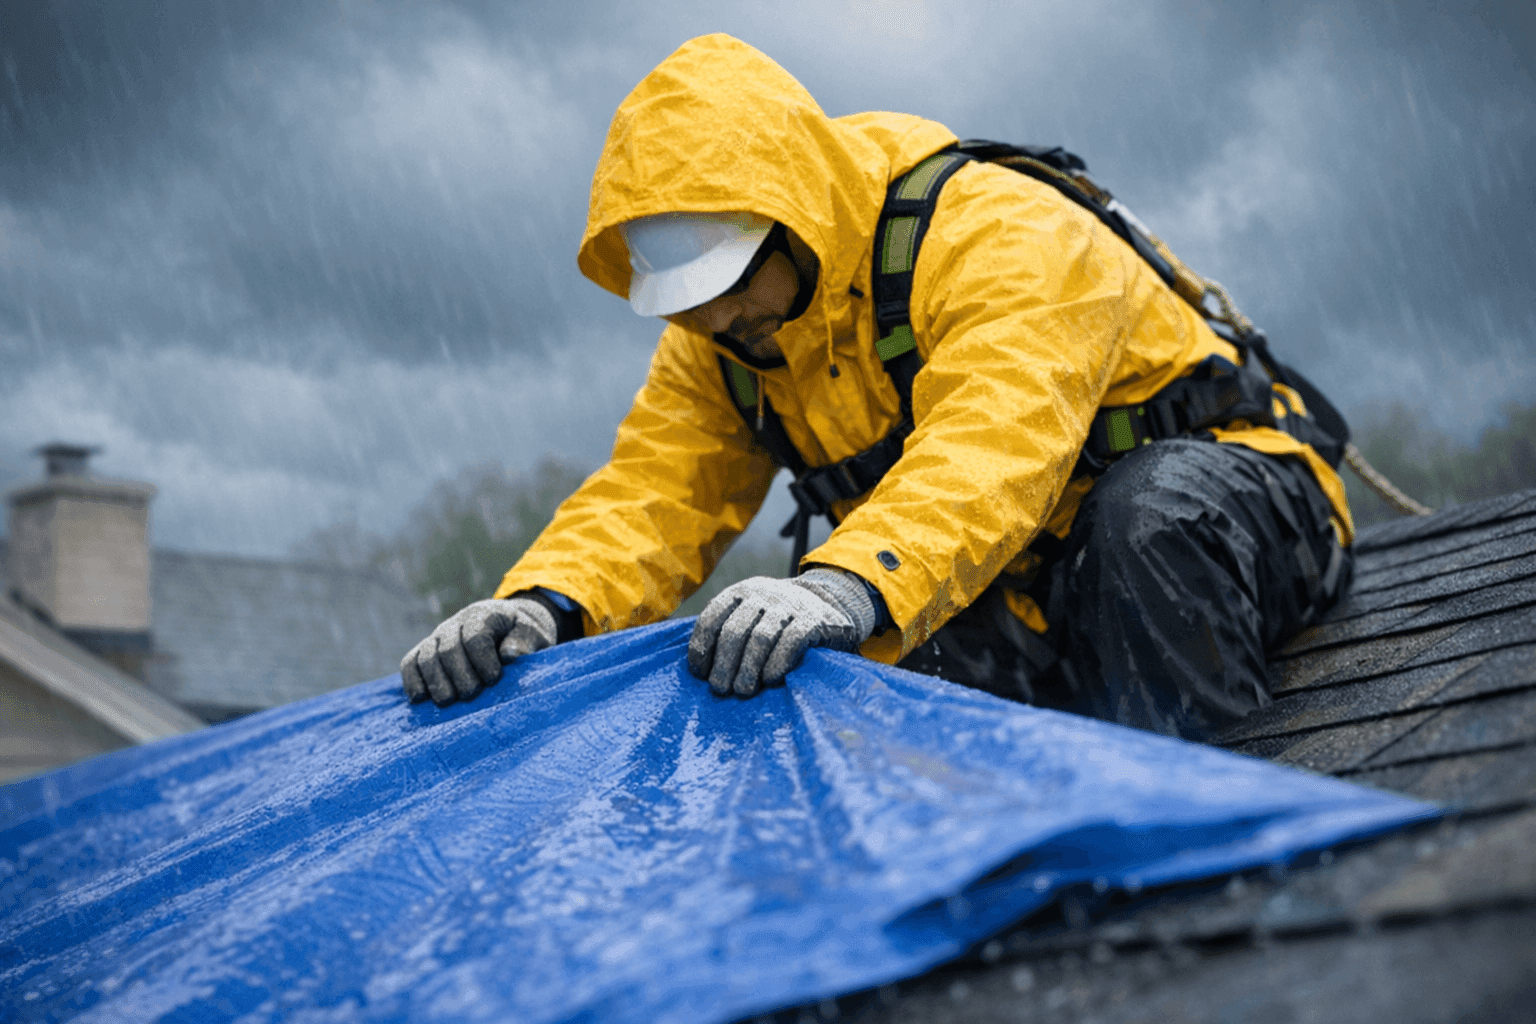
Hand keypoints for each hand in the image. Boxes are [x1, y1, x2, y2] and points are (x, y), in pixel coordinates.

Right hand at [401, 597, 556, 704]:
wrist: (509, 626)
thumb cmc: (523, 635)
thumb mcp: (535, 635)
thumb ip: (525, 642)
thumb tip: (510, 655)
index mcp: (485, 615)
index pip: (475, 637)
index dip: (482, 660)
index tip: (494, 678)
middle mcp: (457, 623)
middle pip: (448, 649)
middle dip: (459, 675)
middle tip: (472, 694)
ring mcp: (438, 636)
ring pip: (426, 657)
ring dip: (436, 682)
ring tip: (450, 701)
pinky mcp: (426, 650)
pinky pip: (410, 663)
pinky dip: (412, 680)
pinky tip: (420, 699)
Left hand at [687, 569, 877, 696]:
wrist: (830, 606)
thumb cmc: (779, 623)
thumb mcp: (752, 616)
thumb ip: (728, 632)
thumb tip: (700, 669)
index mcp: (742, 592)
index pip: (712, 617)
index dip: (702, 647)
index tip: (700, 673)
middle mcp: (764, 594)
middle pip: (735, 631)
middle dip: (724, 664)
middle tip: (720, 689)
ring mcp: (790, 605)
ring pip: (761, 637)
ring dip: (748, 668)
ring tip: (743, 691)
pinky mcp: (814, 620)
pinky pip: (792, 641)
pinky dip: (778, 661)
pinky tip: (771, 679)